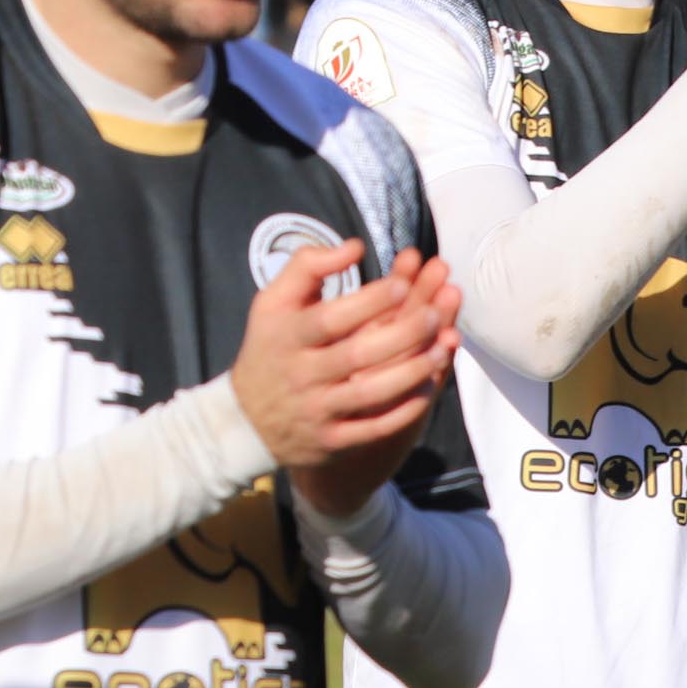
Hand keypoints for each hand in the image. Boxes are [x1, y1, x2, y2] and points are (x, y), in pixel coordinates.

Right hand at [229, 241, 459, 516]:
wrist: (244, 421)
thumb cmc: (270, 347)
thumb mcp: (273, 302)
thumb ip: (307, 266)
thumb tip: (355, 246)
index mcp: (288, 337)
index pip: (332, 318)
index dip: (370, 301)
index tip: (403, 284)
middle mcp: (301, 375)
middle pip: (358, 355)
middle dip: (402, 334)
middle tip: (435, 314)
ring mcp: (316, 411)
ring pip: (371, 393)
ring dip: (411, 372)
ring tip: (442, 348)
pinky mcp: (331, 441)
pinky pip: (373, 428)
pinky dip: (403, 410)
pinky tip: (428, 387)